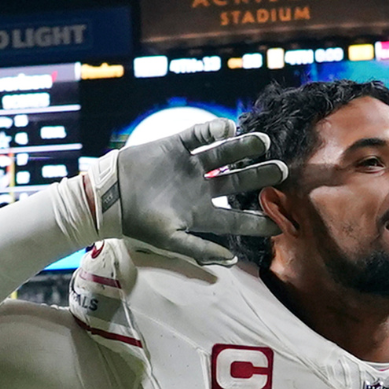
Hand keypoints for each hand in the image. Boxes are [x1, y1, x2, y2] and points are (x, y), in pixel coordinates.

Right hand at [99, 118, 286, 265]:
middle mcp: (201, 188)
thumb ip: (200, 251)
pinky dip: (213, 130)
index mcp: (202, 213)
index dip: (258, 221)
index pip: (236, 218)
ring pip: (224, 155)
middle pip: (238, 181)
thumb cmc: (137, 224)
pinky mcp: (175, 146)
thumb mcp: (170, 241)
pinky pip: (198, 136)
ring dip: (244, 148)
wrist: (106, 198)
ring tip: (264, 142)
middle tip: (283, 170)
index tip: (280, 223)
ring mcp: (189, 166)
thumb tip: (231, 260)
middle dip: (260, 176)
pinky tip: (230, 127)